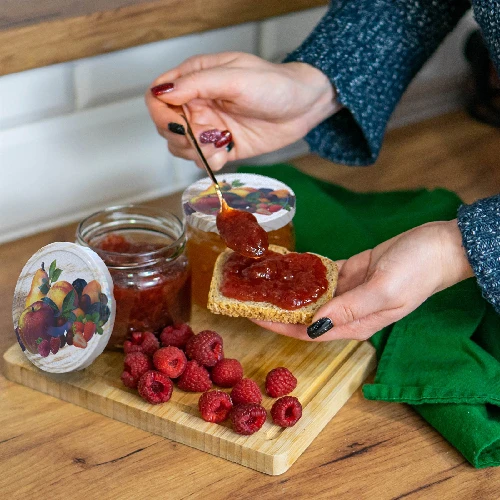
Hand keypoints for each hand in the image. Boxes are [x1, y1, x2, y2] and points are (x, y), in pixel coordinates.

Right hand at [145, 52, 338, 169]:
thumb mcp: (236, 78)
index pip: (157, 96)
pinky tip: (227, 152)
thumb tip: (163, 92)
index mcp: (195, 78)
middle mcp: (197, 103)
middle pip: (165, 126)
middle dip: (183, 136)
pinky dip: (209, 161)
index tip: (180, 124)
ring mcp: (208, 127)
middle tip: (209, 134)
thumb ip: (198, 84)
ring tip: (222, 142)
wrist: (303, 109)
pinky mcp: (221, 147)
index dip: (161, 113)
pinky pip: (201, 160)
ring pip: (180, 147)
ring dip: (197, 151)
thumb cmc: (274, 85)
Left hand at [253, 220, 473, 340]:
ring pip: (309, 295)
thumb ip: (348, 310)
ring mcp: (347, 292)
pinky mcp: (349, 273)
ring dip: (286, 290)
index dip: (278, 325)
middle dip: (276, 308)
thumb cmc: (417, 271)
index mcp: (354, 324)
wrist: (439, 246)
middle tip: (248, 294)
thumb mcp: (383, 291)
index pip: (307, 331)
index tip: (252, 315)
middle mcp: (346, 312)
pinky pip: (319, 275)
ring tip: (261, 280)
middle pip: (303, 315)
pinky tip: (284, 266)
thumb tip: (313, 326)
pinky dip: (302, 272)